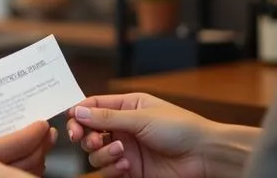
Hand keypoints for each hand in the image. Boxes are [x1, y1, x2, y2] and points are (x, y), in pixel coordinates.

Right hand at [0, 119, 56, 177]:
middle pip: (26, 160)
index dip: (33, 132)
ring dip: (38, 158)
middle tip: (47, 130)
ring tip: (41, 143)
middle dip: (41, 144)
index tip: (41, 123)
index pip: (14, 144)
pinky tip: (28, 160)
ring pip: (25, 175)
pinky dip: (26, 171)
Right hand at [66, 93, 218, 177]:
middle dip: (86, 136)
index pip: (93, 106)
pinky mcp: (130, 169)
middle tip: (90, 140)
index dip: (79, 113)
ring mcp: (126, 148)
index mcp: (126, 107)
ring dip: (102, 154)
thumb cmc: (181, 128)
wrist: (204, 155)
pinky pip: (108, 170)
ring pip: (95, 153)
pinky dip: (112, 168)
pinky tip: (126, 165)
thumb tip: (78, 111)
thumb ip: (107, 117)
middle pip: (89, 130)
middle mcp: (123, 127)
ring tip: (120, 152)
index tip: (72, 122)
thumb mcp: (141, 118)